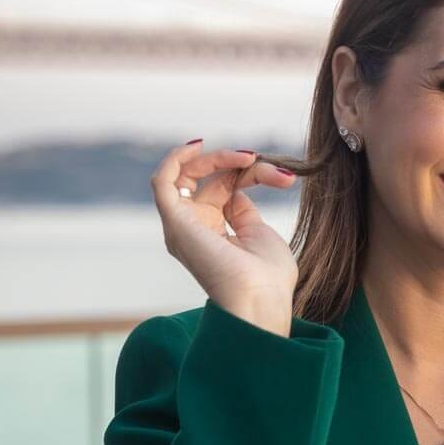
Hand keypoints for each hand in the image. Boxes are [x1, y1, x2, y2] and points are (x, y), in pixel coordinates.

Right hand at [150, 139, 299, 334]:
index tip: (281, 176)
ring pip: (187, 174)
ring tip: (246, 157)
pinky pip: (162, 181)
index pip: (224, 187)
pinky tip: (197, 145)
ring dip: (217, 158)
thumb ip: (244, 211)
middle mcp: (194, 227)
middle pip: (205, 178)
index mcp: (215, 232)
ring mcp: (182, 225)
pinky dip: (175, 158)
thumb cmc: (267, 278)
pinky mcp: (175, 222)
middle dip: (234, 163)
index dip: (249, 173)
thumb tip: (238, 189)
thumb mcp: (258, 234)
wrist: (260, 298)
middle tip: (259, 161)